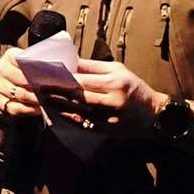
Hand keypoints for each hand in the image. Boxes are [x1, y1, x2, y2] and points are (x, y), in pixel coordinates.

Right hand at [0, 49, 46, 122]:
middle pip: (21, 78)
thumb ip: (41, 63)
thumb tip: (60, 71)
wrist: (9, 86)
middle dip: (37, 85)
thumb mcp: (30, 63)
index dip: (36, 67)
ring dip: (36, 99)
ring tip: (49, 100)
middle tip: (52, 89)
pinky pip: (16, 108)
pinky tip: (39, 109)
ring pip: (20, 94)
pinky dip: (29, 110)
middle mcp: (1, 70)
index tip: (50, 73)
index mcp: (9, 56)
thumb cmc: (26, 72)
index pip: (21, 59)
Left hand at [39, 59, 168, 136]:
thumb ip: (94, 67)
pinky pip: (83, 124)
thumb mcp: (119, 70)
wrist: (155, 115)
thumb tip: (70, 63)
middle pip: (77, 95)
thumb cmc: (135, 88)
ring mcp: (109, 117)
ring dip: (58, 105)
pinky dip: (68, 118)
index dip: (62, 77)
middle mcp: (112, 99)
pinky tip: (57, 113)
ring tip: (43, 99)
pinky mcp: (107, 130)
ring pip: (77, 111)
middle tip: (39, 87)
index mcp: (115, 81)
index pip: (82, 78)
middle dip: (56, 91)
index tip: (46, 74)